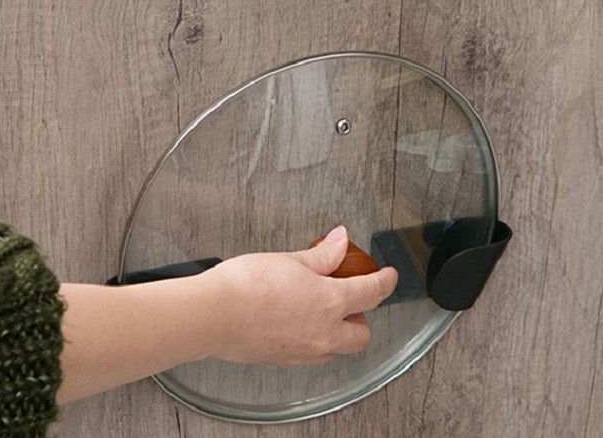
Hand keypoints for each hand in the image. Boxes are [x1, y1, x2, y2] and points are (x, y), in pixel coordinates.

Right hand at [57, 227, 396, 402]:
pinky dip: (312, 339)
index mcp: (330, 303)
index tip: (389, 275)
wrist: (213, 314)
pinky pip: (311, 353)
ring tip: (314, 307)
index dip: (385, 282)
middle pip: (361, 334)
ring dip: (336, 330)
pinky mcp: (285, 361)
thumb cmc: (246, 284)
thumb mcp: (290, 260)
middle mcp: (324, 334)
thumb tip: (341, 240)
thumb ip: (322, 254)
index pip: (371, 293)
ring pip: (336, 348)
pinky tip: (292, 320)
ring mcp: (305, 352)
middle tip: (345, 295)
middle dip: (360, 317)